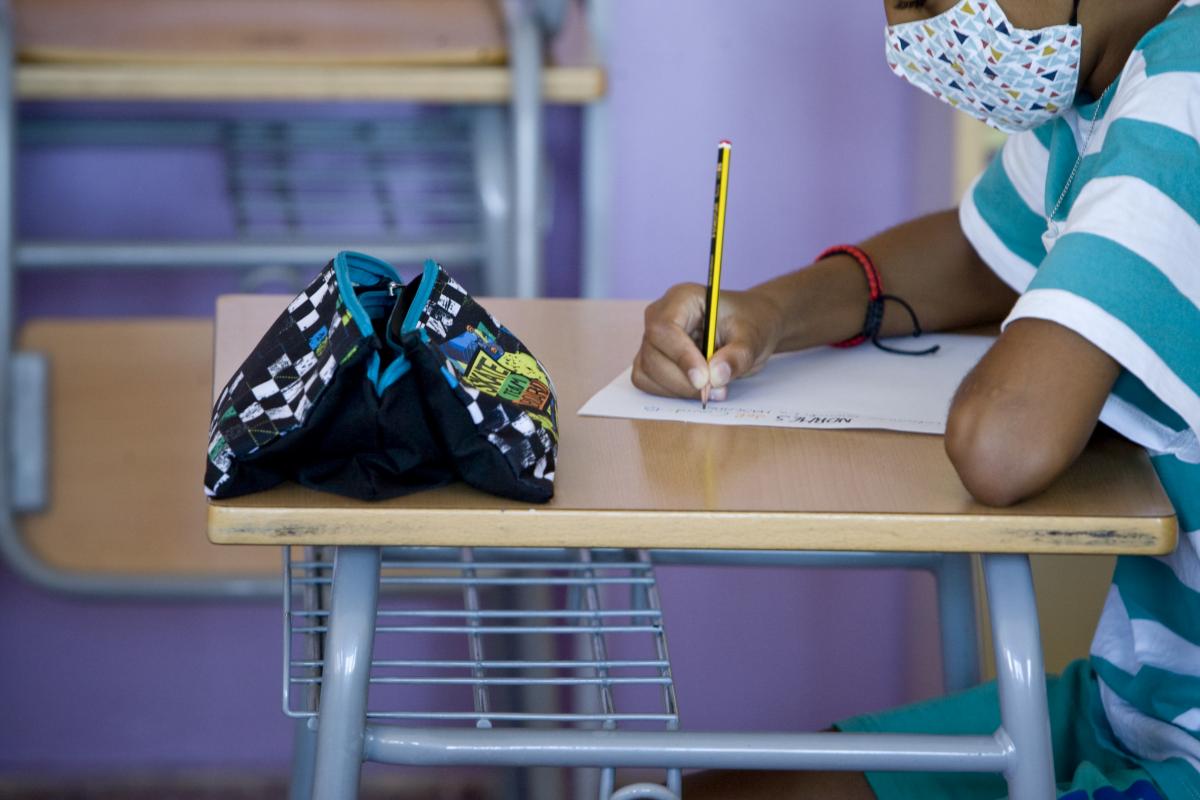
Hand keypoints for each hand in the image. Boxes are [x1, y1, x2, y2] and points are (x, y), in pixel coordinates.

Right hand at [631, 282, 783, 401]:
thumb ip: (737, 356)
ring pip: (648, 371)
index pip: (665, 328)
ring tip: (713, 390)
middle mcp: (659, 315)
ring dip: (679, 389)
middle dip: (683, 380)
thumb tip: (716, 376)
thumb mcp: (753, 337)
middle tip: (717, 390)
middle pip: (653, 354)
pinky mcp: (650, 359)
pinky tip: (696, 389)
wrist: (747, 329)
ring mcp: (652, 338)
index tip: (703, 380)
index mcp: (682, 298)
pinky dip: (671, 392)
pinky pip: (647, 382)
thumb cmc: (748, 323)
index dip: (681, 356)